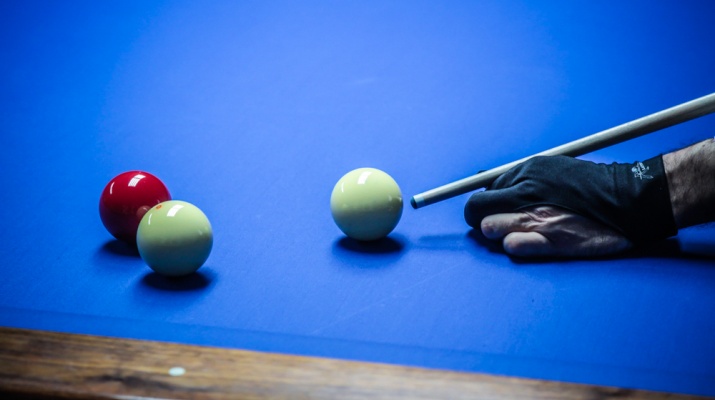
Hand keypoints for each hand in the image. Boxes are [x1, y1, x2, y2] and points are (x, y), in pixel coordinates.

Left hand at [464, 155, 676, 246]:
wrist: (630, 199)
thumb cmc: (592, 186)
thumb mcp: (554, 169)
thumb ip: (525, 179)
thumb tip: (496, 185)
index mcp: (527, 173)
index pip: (485, 191)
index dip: (486, 203)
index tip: (492, 210)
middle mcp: (526, 193)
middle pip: (478, 209)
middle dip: (479, 218)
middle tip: (491, 225)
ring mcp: (537, 218)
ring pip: (490, 227)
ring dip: (494, 232)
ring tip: (508, 234)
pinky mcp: (552, 240)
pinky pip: (516, 245)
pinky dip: (511, 245)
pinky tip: (515, 243)